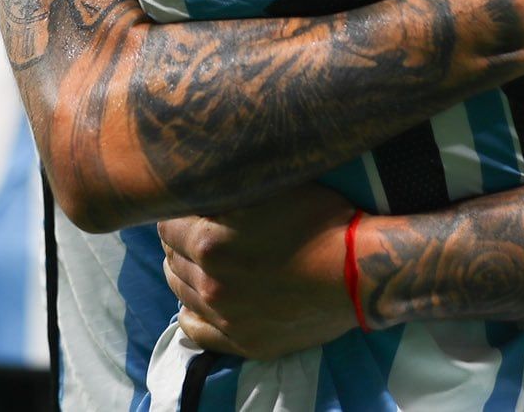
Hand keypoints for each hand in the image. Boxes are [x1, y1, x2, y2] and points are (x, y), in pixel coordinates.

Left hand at [158, 184, 359, 360]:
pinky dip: (192, 312)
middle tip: (198, 233)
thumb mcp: (269, 187)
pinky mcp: (243, 342)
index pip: (165, 225)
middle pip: (171, 258)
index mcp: (209, 241)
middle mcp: (209, 282)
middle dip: (180, 243)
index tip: (190, 210)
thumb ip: (226, 187)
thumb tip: (198, 181)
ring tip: (203, 263)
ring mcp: (225, 317)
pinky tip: (203, 299)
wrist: (358, 272)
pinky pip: (195, 330)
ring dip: (186, 274)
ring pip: (181, 292)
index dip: (177, 214)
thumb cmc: (319, 220)